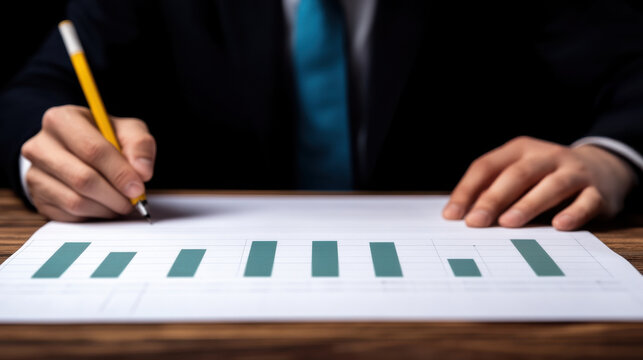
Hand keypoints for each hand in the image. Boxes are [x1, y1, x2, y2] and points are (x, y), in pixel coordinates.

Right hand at [21, 105, 155, 220]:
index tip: (138, 187)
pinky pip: (69, 214)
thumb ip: (140, 145)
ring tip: (122, 203)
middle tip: (134, 201)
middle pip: (83, 179)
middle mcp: (40, 145)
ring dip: (106, 208)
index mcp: (62, 120)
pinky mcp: (38, 197)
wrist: (78, 150)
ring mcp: (34, 173)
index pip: (93, 150)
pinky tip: (105, 206)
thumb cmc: (105, 138)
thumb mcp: (128, 131)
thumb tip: (142, 172)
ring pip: (76, 201)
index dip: (120, 173)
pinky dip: (94, 215)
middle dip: (115, 195)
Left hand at [442, 136, 636, 229]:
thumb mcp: (518, 175)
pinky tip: (559, 225)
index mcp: (519, 149)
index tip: (452, 215)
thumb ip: (492, 191)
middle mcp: (546, 156)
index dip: (467, 190)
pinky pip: (586, 201)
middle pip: (516, 175)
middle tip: (475, 222)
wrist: (603, 168)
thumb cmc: (544, 177)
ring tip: (508, 223)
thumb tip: (459, 217)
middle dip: (493, 198)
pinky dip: (573, 213)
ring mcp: (574, 172)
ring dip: (528, 204)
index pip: (486, 166)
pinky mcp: (598, 191)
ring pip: (551, 186)